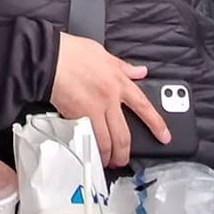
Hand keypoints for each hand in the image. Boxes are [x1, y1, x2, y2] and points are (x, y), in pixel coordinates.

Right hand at [49, 32, 170, 166]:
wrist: (48, 57)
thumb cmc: (71, 52)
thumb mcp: (103, 53)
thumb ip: (123, 66)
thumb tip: (140, 71)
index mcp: (118, 81)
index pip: (144, 107)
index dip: (157, 124)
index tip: (164, 137)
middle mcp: (109, 98)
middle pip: (124, 134)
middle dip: (125, 153)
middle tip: (123, 160)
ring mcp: (93, 109)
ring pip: (106, 141)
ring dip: (108, 155)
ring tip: (106, 161)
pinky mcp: (76, 116)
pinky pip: (87, 138)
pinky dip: (90, 147)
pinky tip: (89, 151)